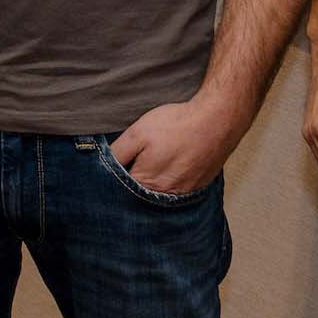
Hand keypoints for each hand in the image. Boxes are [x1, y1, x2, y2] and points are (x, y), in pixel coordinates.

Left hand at [111, 93, 246, 195]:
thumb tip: (100, 166)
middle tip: (135, 167)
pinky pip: (178, 192)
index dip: (112, 181)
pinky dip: (171, 183)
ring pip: (159, 195)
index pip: (120, 192)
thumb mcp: (137, 133)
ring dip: (153, 186)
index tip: (114, 170)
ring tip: (155, 164)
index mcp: (145, 183)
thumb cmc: (176, 124)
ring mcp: (184, 194)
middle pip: (140, 196)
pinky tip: (172, 167)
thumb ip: (116, 153)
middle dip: (131, 186)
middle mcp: (165, 195)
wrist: (217, 120)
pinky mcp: (198, 187)